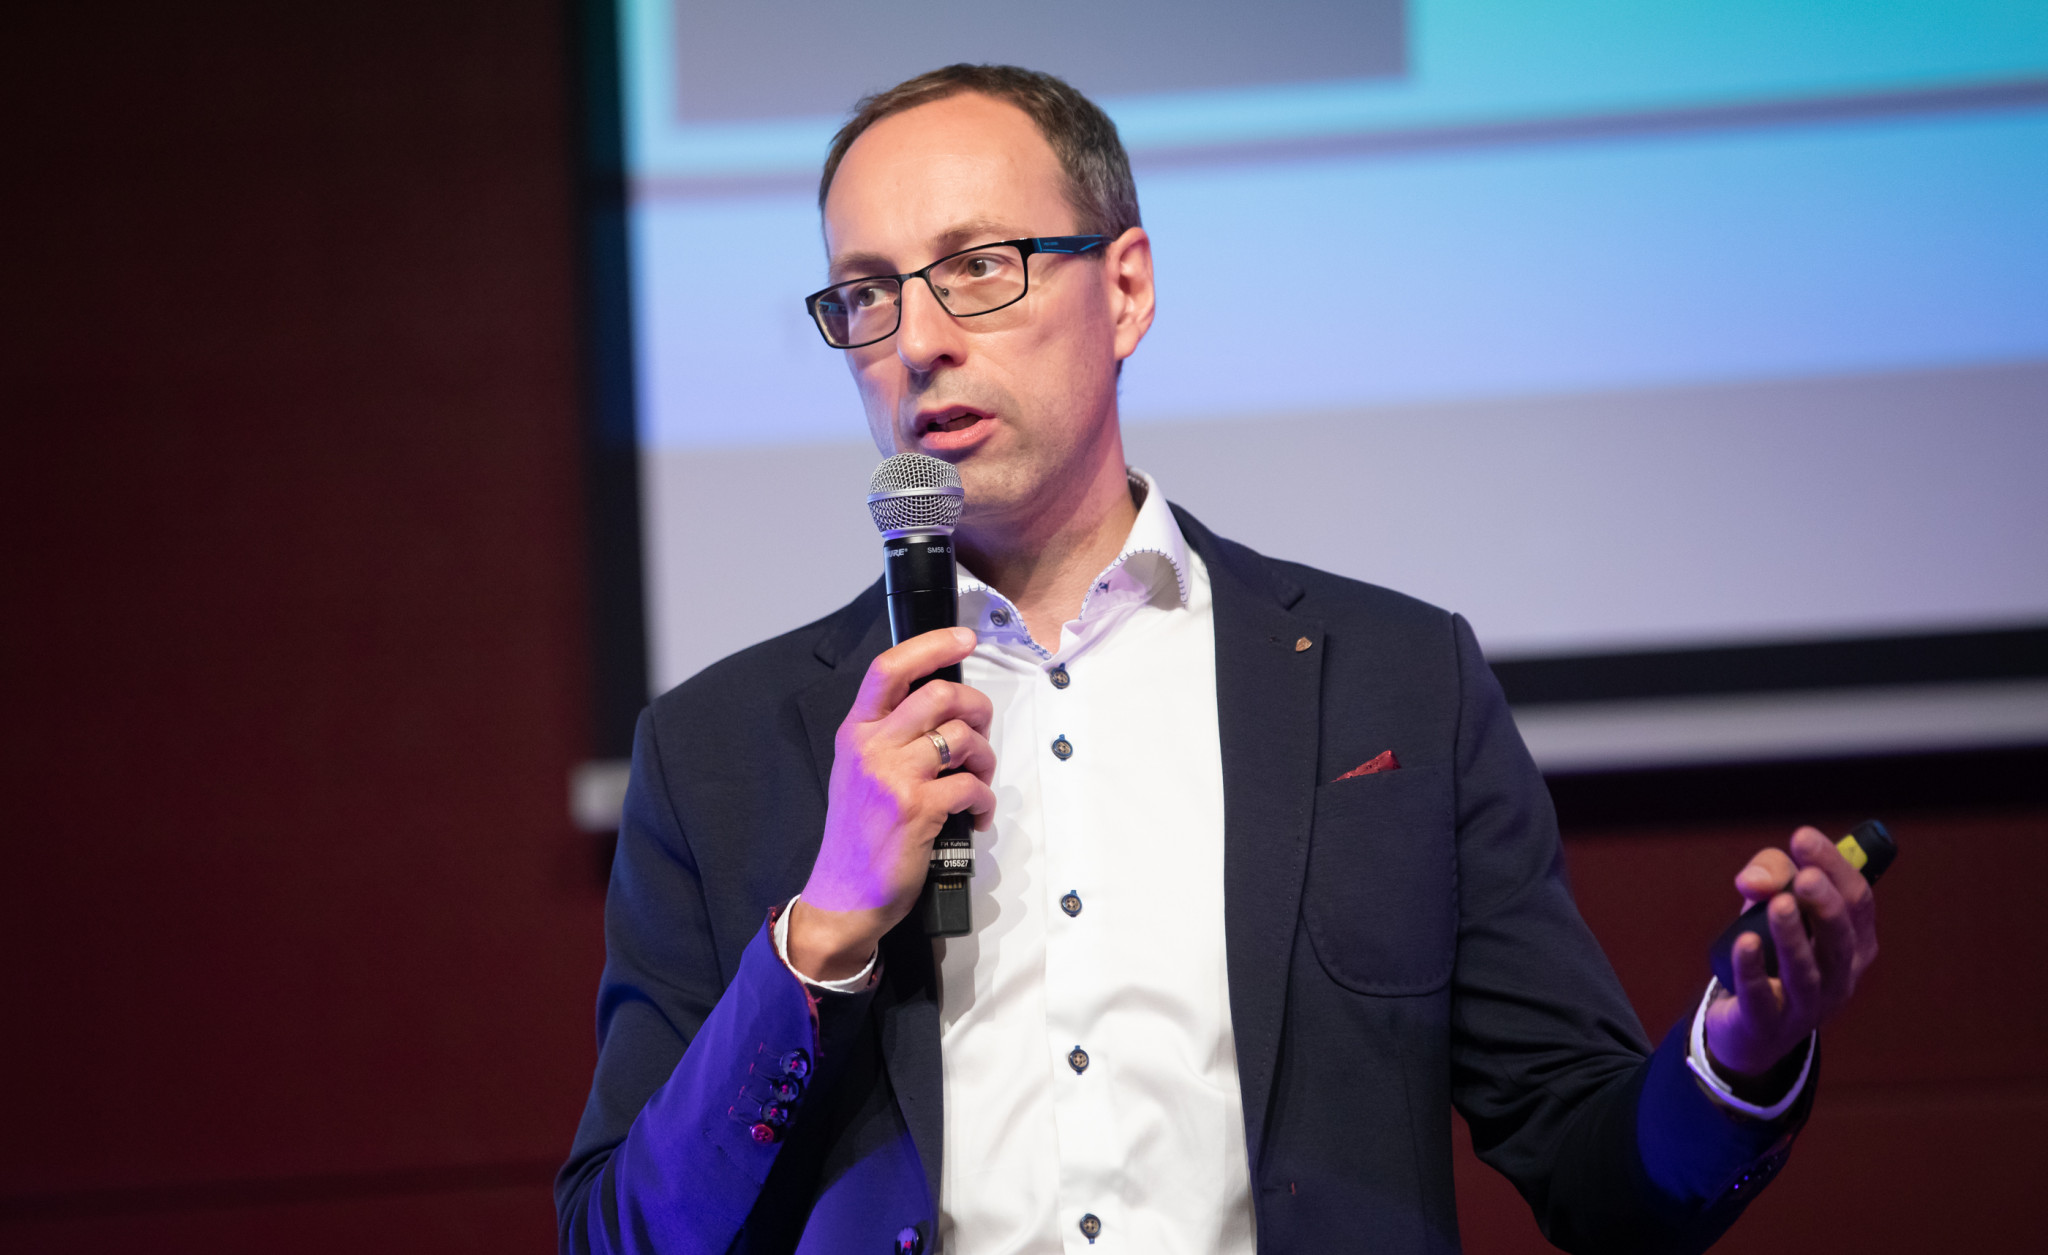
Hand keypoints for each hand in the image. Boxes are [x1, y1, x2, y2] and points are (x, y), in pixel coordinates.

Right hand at [788, 627, 995, 980]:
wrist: (844, 894)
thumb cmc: (857, 833)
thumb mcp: (858, 770)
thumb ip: (890, 734)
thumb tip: (945, 705)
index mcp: (856, 731)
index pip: (889, 668)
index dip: (932, 645)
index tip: (964, 637)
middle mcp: (871, 747)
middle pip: (940, 695)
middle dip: (976, 708)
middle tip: (980, 732)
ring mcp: (893, 777)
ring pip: (963, 737)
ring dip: (986, 757)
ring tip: (979, 780)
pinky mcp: (917, 809)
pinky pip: (972, 785)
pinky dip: (985, 800)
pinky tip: (976, 816)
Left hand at [1703, 826, 1879, 1081]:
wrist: (1750, 1028)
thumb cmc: (1772, 954)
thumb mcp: (1773, 904)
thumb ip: (1769, 875)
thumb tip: (1755, 879)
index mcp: (1853, 944)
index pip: (1857, 903)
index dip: (1835, 869)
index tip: (1803, 837)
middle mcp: (1839, 978)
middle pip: (1841, 941)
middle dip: (1825, 906)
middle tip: (1805, 876)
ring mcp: (1807, 1008)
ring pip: (1806, 973)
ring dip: (1793, 937)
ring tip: (1779, 904)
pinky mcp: (1766, 1025)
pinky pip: (1761, 998)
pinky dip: (1753, 969)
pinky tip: (1746, 942)